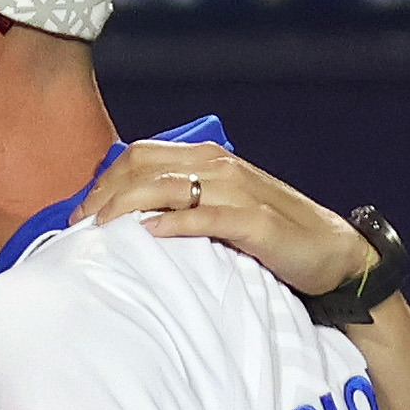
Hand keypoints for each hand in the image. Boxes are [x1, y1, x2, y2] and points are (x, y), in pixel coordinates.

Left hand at [90, 143, 371, 304]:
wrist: (331, 253)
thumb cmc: (270, 236)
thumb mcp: (220, 212)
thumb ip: (183, 205)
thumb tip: (130, 219)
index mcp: (209, 160)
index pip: (141, 155)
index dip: (105, 180)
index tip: (80, 213)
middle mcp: (220, 167)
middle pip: (146, 167)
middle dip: (106, 194)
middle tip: (79, 226)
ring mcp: (238, 191)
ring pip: (169, 186)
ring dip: (128, 205)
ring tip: (101, 228)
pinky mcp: (255, 222)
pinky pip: (206, 217)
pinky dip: (174, 223)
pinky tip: (148, 233)